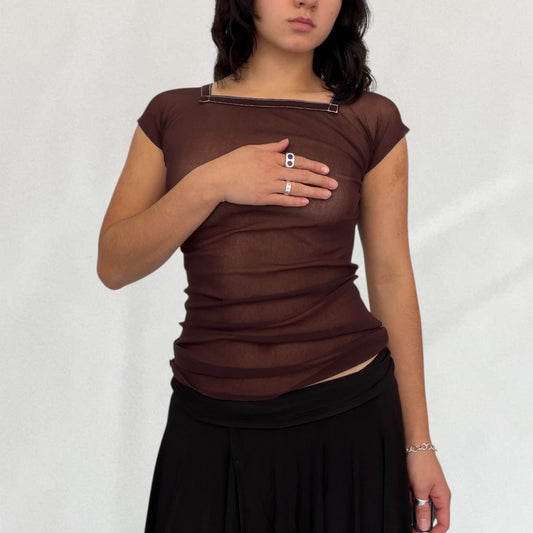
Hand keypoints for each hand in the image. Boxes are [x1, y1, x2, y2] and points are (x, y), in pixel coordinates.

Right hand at [203, 138, 337, 206]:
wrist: (217, 178)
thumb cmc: (232, 162)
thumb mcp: (252, 149)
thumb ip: (271, 147)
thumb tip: (286, 142)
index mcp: (271, 157)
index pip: (298, 161)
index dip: (314, 166)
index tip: (327, 170)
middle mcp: (272, 170)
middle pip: (301, 175)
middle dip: (320, 180)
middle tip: (335, 185)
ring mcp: (268, 185)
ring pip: (295, 188)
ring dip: (313, 192)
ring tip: (326, 195)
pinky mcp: (262, 198)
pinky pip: (282, 200)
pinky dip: (294, 201)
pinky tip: (306, 203)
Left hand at [407, 451, 450, 531]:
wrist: (412, 441)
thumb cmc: (421, 460)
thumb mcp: (421, 487)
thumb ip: (422, 507)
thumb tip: (424, 526)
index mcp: (442, 496)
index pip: (443, 522)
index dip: (434, 531)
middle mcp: (436, 494)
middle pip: (430, 515)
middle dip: (420, 520)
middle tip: (409, 524)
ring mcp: (426, 488)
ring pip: (420, 506)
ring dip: (412, 507)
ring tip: (406, 501)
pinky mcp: (417, 483)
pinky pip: (413, 496)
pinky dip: (408, 497)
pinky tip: (403, 494)